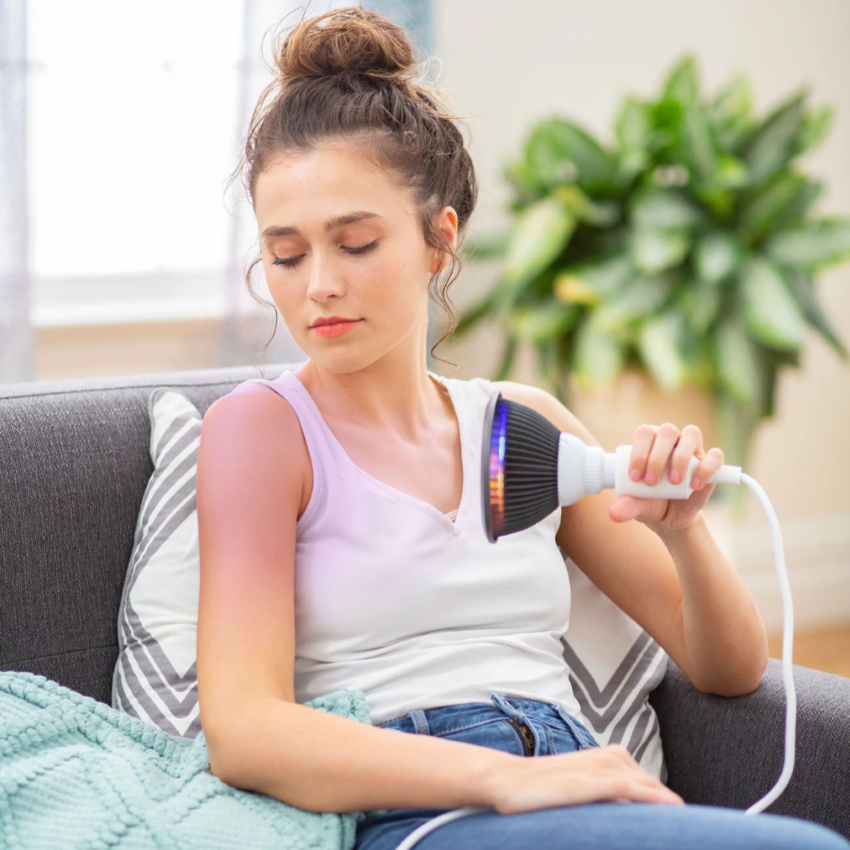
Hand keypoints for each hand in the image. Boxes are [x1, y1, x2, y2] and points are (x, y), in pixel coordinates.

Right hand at [484, 744, 684, 813]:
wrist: (505, 781)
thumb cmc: (541, 790)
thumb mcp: (580, 789)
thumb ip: (606, 796)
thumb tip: (630, 817)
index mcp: (609, 757)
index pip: (650, 785)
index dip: (668, 807)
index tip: (688, 830)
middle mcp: (607, 758)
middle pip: (652, 786)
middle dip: (672, 810)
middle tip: (698, 835)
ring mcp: (596, 768)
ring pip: (645, 786)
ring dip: (667, 807)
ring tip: (689, 829)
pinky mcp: (585, 781)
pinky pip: (626, 787)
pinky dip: (649, 797)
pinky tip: (670, 809)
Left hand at [608, 423, 724, 532]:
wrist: (671, 518)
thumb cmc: (650, 502)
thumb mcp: (637, 506)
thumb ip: (626, 506)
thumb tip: (613, 514)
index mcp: (649, 442)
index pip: (644, 433)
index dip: (639, 451)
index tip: (634, 477)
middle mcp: (671, 439)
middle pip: (667, 431)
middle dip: (657, 456)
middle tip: (651, 482)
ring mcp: (692, 449)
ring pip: (692, 434)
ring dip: (681, 457)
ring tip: (673, 482)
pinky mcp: (710, 463)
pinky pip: (715, 455)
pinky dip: (706, 468)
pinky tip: (694, 485)